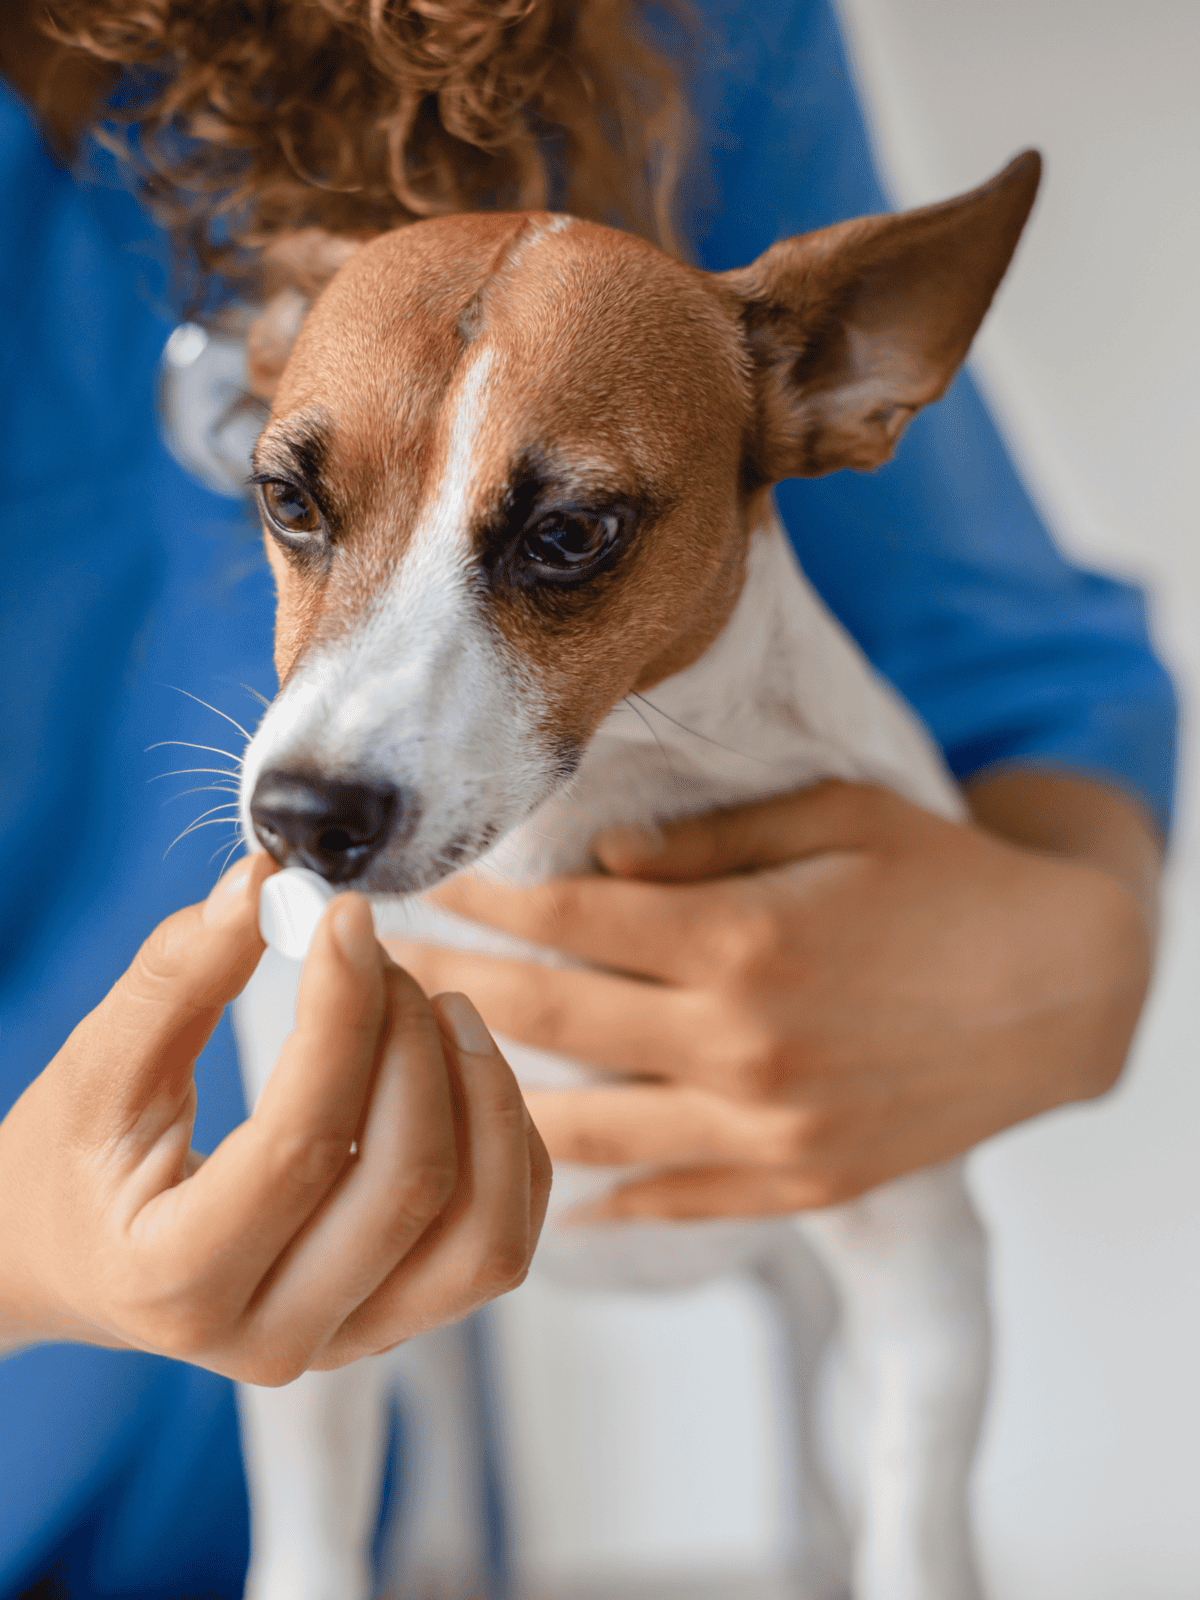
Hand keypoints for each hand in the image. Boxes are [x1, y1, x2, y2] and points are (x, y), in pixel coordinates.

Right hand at [0, 854, 549, 1381]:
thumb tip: (265, 882)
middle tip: (378, 957)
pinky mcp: (401, 1320)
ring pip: (484, 1233)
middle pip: (408, 1183)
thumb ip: (177, 975)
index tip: (345, 917)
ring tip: (439, 1006)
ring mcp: (350, 1340)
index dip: (341, 1014)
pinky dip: (507, 1143)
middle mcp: (274, 1339)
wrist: (75, 1260)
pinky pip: (502, 1240)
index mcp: (177, 1283)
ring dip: (483, 1095)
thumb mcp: (98, 1066)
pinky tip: (460, 1066)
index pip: (302, 1143)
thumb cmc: (76, 1160)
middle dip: (411, 1041)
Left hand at [385, 777, 1154, 1218]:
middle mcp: (743, 1043)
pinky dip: (600, 1198)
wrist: (1063, 987)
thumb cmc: (943, 879)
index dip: (479, 900)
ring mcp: (770, 1127)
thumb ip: (702, 844)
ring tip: (417, 1083)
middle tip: (377, 977)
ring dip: (489, 1103)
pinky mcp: (803, 1182)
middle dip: (450, 991)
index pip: (568, 921)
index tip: (417, 886)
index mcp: (744, 939)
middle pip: (551, 1018)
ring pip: (587, 1129)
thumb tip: (592, 865)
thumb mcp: (834, 820)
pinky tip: (539, 1190)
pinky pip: (673, 1199)